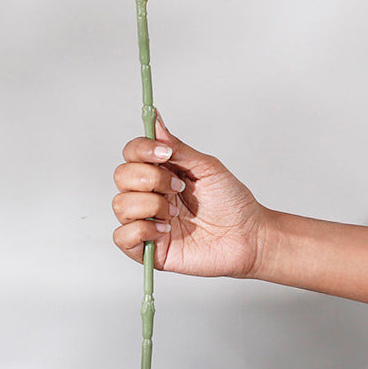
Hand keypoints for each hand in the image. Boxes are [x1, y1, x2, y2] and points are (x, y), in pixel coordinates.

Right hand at [112, 115, 267, 277]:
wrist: (246, 236)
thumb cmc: (230, 202)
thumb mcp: (206, 167)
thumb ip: (177, 147)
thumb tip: (155, 121)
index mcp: (161, 171)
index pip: (132, 153)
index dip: (142, 149)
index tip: (164, 154)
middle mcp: (148, 193)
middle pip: (121, 175)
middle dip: (150, 178)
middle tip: (179, 187)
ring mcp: (146, 220)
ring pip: (120, 204)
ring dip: (151, 205)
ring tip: (177, 213)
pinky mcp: (146, 247)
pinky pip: (122, 236)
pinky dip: (142, 230)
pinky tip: (165, 230)